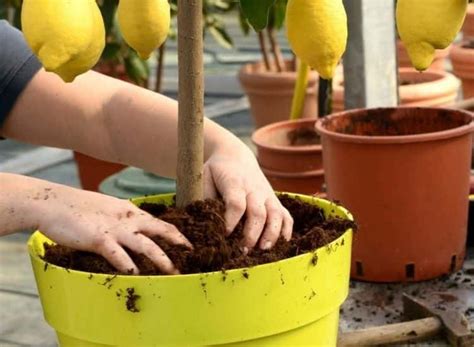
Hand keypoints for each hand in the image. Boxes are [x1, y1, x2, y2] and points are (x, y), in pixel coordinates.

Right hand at [31, 184, 190, 273]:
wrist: (53, 203)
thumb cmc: (79, 208)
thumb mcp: (108, 209)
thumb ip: (122, 218)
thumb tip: (134, 230)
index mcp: (130, 211)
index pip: (159, 222)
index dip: (176, 233)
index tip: (188, 244)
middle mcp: (127, 219)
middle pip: (160, 230)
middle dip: (178, 243)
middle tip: (192, 256)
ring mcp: (114, 229)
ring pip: (145, 245)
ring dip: (161, 259)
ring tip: (173, 271)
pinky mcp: (98, 239)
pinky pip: (118, 255)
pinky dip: (129, 265)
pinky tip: (137, 276)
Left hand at [203, 146, 293, 251]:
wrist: (235, 156)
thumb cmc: (216, 172)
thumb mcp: (204, 178)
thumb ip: (204, 198)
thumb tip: (205, 223)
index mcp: (234, 183)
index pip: (236, 204)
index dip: (231, 222)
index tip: (224, 236)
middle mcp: (254, 189)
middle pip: (257, 212)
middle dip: (252, 234)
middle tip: (243, 251)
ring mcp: (267, 195)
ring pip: (275, 215)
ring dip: (271, 234)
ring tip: (264, 250)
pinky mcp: (275, 200)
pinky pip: (286, 215)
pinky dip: (286, 231)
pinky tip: (280, 245)